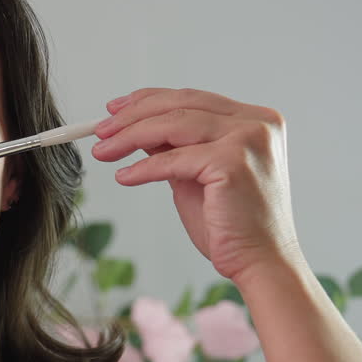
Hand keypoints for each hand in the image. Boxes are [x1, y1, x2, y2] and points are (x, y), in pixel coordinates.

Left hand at [91, 87, 303, 285]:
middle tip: (100, 129)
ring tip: (104, 150)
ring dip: (131, 136)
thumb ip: (175, 147)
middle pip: (182, 104)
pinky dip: (144, 168)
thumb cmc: (230, 224)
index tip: (116, 109)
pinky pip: (175, 160)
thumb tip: (136, 127)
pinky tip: (124, 176)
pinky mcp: (233, 163)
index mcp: (256, 119)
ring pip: (175, 124)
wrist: (260, 262)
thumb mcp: (196, 174)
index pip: (193, 98)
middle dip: (133, 115)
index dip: (149, 100)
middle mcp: (258, 122)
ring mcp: (249, 139)